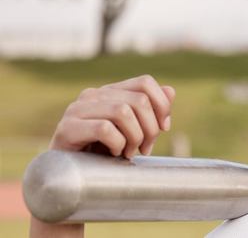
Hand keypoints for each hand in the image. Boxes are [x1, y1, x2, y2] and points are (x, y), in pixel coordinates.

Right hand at [49, 74, 174, 158]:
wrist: (67, 175)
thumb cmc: (101, 153)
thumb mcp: (132, 131)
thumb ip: (149, 112)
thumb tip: (170, 91)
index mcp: (110, 92)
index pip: (145, 82)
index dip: (162, 105)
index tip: (164, 128)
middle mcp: (93, 95)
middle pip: (139, 100)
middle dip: (151, 129)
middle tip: (145, 149)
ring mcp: (77, 110)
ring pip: (123, 112)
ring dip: (134, 137)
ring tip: (128, 152)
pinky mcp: (67, 128)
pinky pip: (105, 129)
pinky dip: (117, 144)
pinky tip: (113, 154)